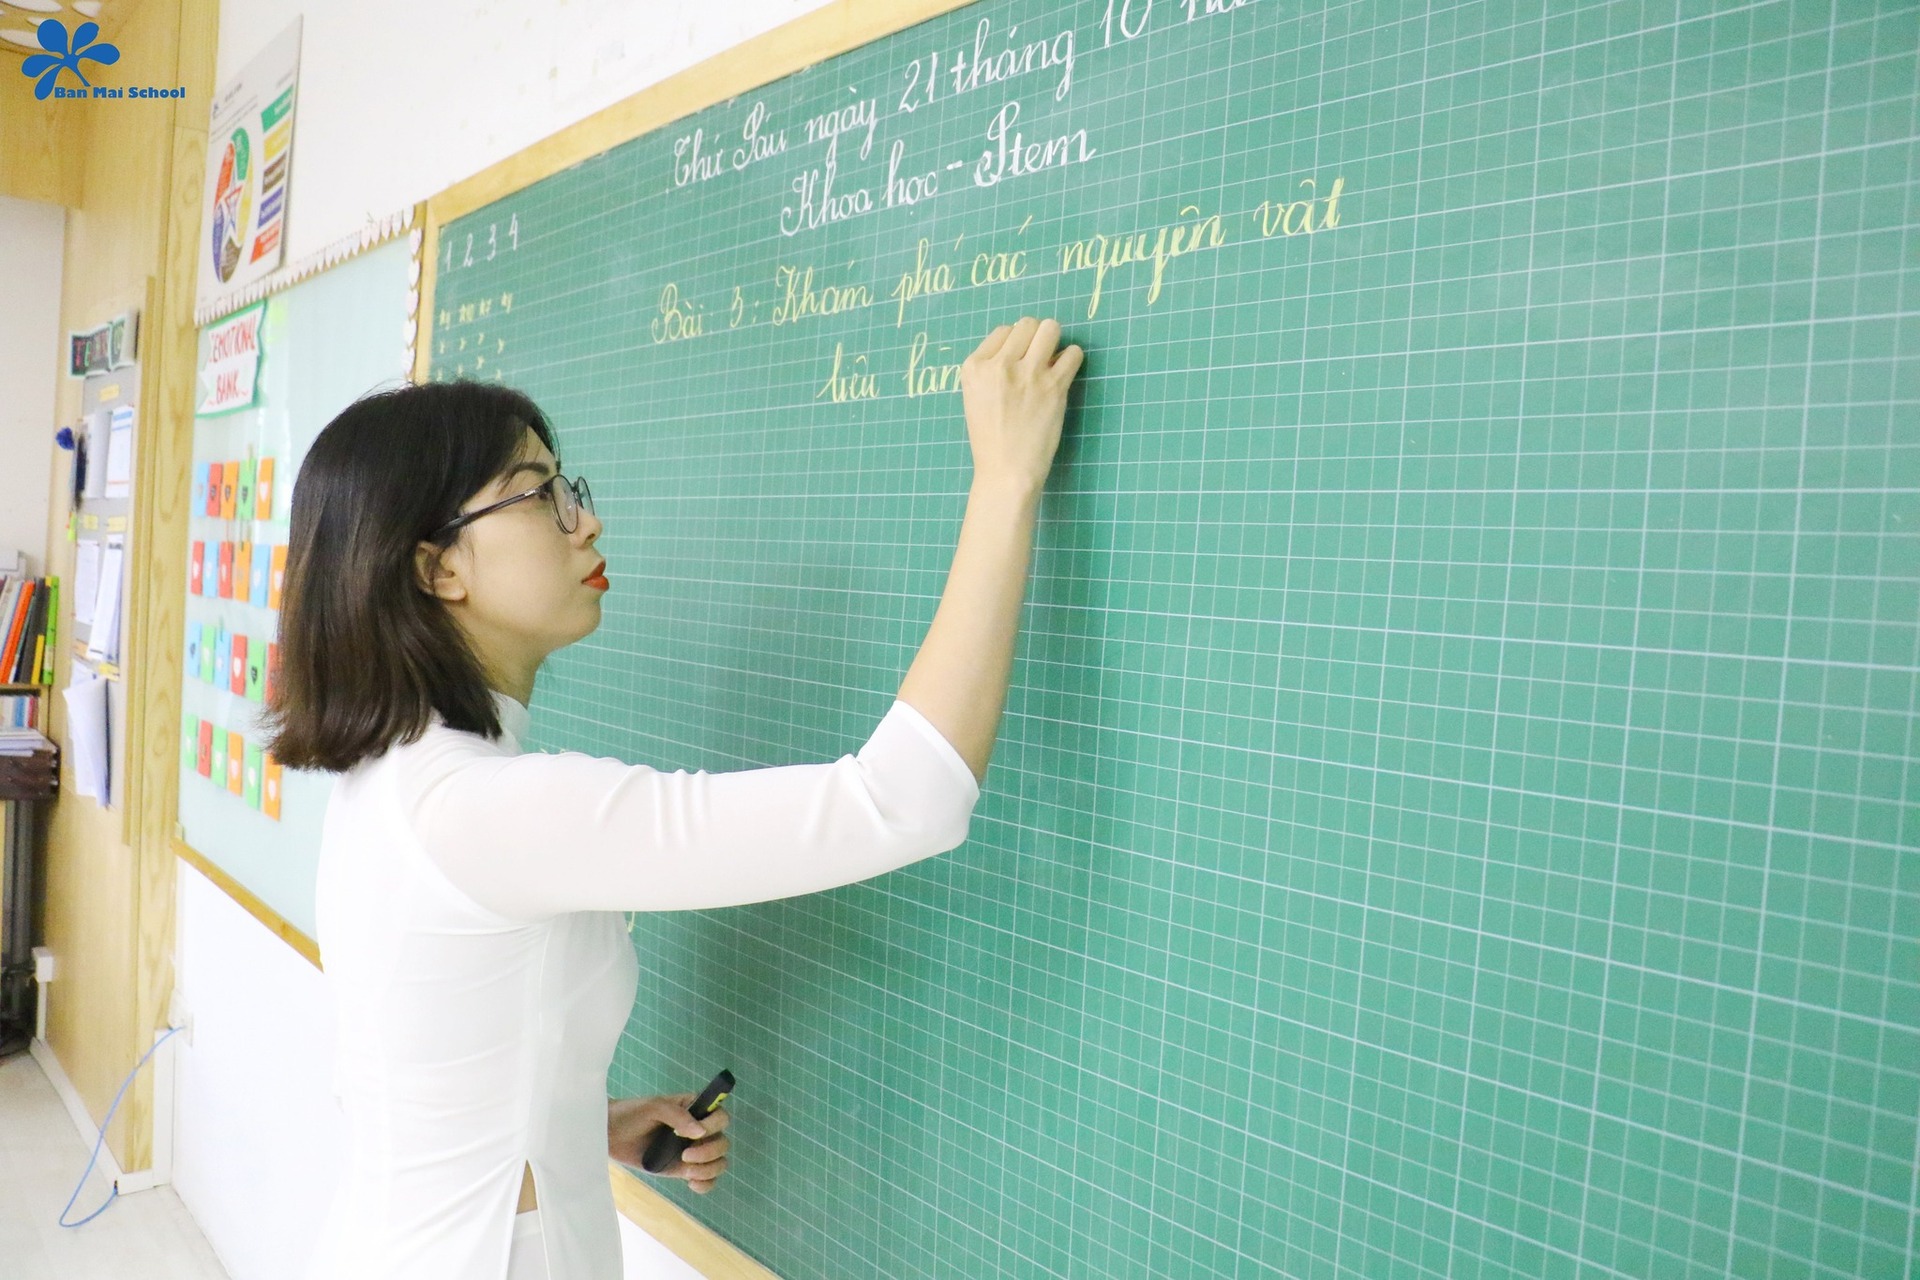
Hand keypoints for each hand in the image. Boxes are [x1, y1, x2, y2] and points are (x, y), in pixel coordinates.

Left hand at [608, 1094, 731, 1193]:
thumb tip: (700, 1132)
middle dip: (709, 1152)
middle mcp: (698, 1130)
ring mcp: (691, 1151)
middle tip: (685, 1156)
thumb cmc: (630, 1114)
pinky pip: (706, 1179)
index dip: (715, 1126)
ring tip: (686, 1171)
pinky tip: (691, 1184)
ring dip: (709, 1169)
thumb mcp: (653, 1108)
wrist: (609, 1135)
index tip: (696, 1134)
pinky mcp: (682, 1170)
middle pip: (723, 1143)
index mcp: (695, 1109)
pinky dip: (706, 1184)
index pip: (721, 1117)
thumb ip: (678, 1116)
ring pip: (719, 1163)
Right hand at [960, 316, 1082, 490]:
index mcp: (974, 367)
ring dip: (1054, 341)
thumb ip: (992, 371)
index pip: (1002, 332)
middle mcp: (1000, 365)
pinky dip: (1072, 359)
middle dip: (1035, 338)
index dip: (1015, 345)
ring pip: (1050, 328)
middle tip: (1038, 359)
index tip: (1018, 363)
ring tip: (1053, 359)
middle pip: (1026, 325)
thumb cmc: (991, 440)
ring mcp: (1028, 373)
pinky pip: (1073, 353)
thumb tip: (1025, 348)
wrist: (1007, 471)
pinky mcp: (1054, 386)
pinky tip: (1065, 372)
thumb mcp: (975, 398)